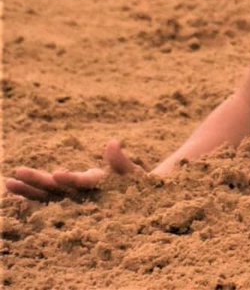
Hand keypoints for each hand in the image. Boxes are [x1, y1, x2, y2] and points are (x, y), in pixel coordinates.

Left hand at [4, 140, 143, 201]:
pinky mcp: (67, 202)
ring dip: (28, 191)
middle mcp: (84, 200)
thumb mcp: (133, 174)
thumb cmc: (137, 187)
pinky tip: (13, 191)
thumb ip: (121, 161)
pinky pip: (45, 201)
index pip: (84, 184)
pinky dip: (29, 197)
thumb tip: (113, 142)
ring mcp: (73, 203)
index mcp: (101, 191)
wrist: (137, 206)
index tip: (57, 173)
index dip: (71, 179)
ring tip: (8, 183)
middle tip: (15, 175)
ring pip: (48, 198)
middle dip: (37, 183)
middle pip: (58, 192)